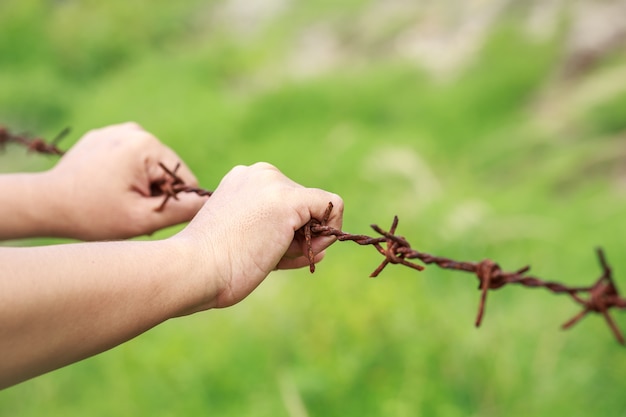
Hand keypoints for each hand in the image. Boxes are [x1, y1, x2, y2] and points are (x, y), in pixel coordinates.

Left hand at [46, 122, 206, 239]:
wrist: (46, 203)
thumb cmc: (93, 214)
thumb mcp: (143, 219)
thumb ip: (181, 210)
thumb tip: (209, 202)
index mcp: (147, 146)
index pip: (183, 178)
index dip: (171, 200)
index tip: (147, 213)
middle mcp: (135, 130)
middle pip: (166, 170)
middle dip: (155, 192)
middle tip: (130, 210)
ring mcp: (118, 130)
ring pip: (149, 166)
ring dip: (142, 185)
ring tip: (118, 200)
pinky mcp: (105, 136)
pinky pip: (130, 159)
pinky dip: (126, 175)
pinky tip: (108, 188)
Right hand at [177, 162, 343, 309]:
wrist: (193, 269)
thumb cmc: (210, 266)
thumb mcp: (242, 239)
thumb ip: (276, 234)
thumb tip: (322, 241)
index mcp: (243, 180)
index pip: (284, 203)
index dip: (287, 234)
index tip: (270, 253)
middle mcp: (259, 173)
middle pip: (304, 206)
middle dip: (299, 237)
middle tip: (274, 259)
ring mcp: (274, 184)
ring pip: (318, 209)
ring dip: (309, 241)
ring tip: (277, 259)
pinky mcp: (290, 200)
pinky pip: (333, 205)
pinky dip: (331, 230)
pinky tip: (309, 250)